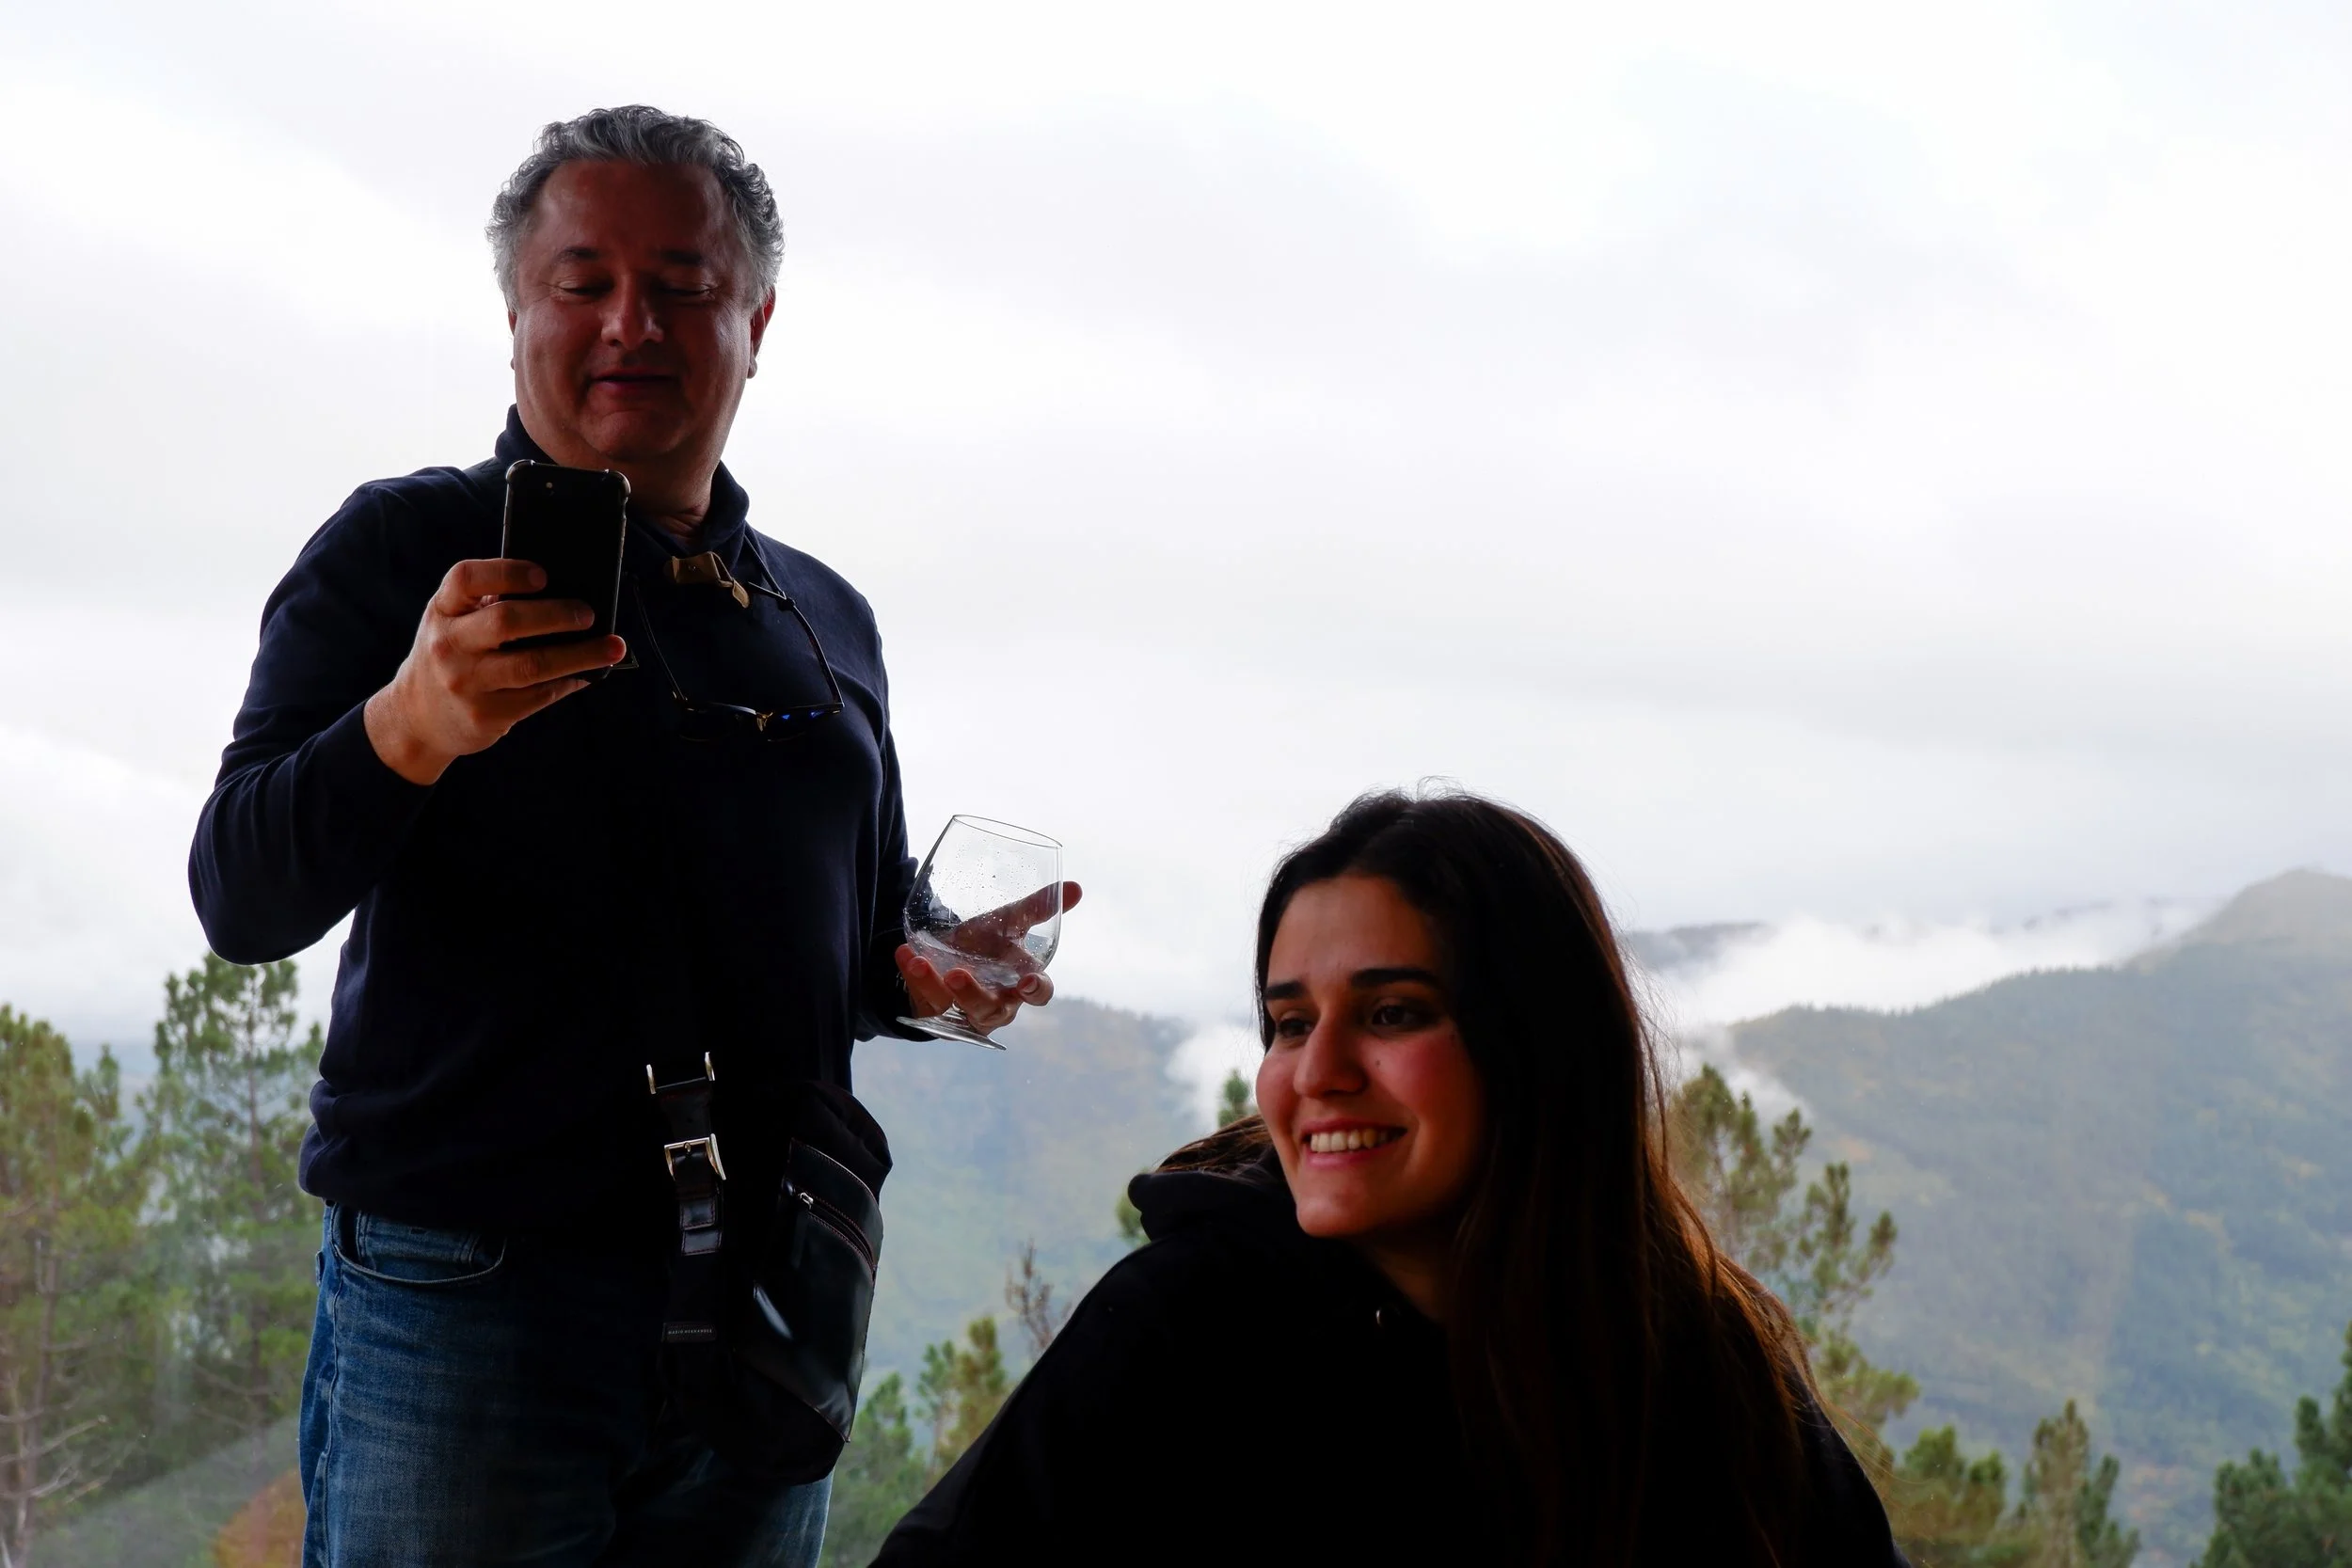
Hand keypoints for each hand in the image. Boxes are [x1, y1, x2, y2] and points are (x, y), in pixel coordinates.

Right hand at [364, 559, 624, 784]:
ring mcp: (464, 682)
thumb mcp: (455, 623)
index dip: (507, 572)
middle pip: (506, 620)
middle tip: (588, 614)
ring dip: (580, 655)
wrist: (416, 717)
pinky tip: (586, 674)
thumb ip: (491, 605)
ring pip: (532, 664)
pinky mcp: (484, 715)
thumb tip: (568, 595)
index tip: (544, 575)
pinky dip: (567, 682)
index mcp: (443, 609)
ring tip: (613, 647)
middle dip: (556, 615)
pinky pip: (537, 696)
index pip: (466, 579)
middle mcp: (448, 644)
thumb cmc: (453, 654)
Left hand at [896, 881, 1083, 1035]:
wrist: (947, 954)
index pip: (1038, 993)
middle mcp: (996, 1003)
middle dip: (973, 994)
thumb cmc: (987, 943)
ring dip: (936, 986)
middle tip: (956, 975)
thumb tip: (1077, 887)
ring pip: (954, 1009)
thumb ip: (1038, 907)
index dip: (1035, 990)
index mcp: (1020, 982)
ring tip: (921, 962)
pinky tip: (905, 953)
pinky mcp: (935, 1010)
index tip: (1028, 981)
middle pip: (992, 1008)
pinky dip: (913, 976)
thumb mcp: (1010, 921)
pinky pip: (924, 999)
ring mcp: (963, 1011)